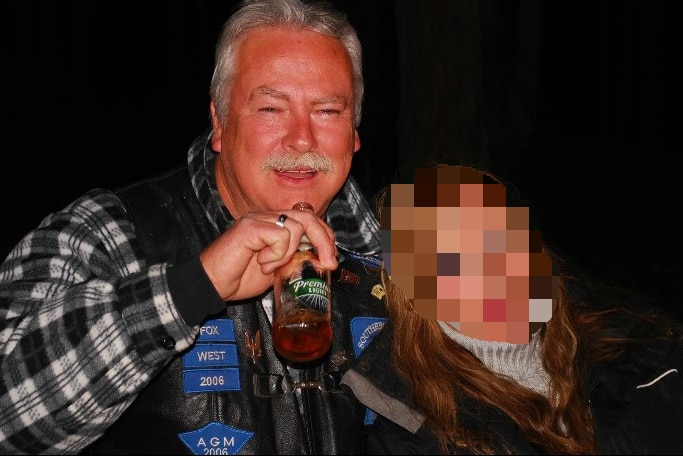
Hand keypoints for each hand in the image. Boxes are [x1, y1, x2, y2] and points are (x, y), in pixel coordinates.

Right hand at [199, 209, 337, 300]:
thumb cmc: (238, 278)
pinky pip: (280, 235)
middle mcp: (266, 217)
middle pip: (308, 216)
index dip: (326, 236)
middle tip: (329, 263)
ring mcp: (257, 219)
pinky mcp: (250, 227)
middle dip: (324, 241)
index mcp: (274, 224)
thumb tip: (320, 261)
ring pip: (296, 226)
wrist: (211, 285)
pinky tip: (262, 263)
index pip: (309, 219)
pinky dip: (278, 254)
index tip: (332, 259)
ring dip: (290, 253)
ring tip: (271, 267)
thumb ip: (293, 259)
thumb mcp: (276, 270)